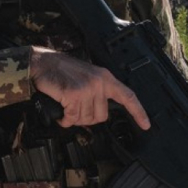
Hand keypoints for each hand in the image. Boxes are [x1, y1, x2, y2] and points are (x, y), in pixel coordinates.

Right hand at [30, 47, 149, 129]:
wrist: (41, 63)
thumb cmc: (60, 70)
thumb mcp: (86, 76)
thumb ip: (97, 91)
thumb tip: (98, 113)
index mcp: (105, 78)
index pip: (128, 96)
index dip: (138, 112)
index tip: (145, 124)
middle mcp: (99, 83)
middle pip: (102, 116)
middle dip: (86, 117)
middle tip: (75, 109)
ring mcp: (87, 88)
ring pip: (86, 119)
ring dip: (73, 118)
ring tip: (66, 107)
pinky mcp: (74, 95)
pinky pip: (72, 118)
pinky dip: (64, 119)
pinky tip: (60, 112)